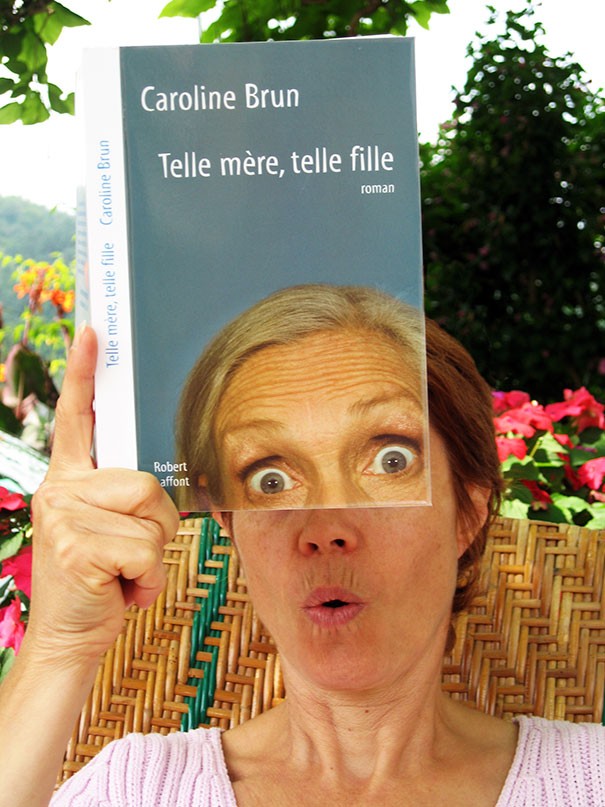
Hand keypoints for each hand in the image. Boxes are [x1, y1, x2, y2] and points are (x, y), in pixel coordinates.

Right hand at [28, 325, 179, 664]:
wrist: (72, 636)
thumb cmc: (102, 582)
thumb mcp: (111, 531)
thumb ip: (124, 499)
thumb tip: (155, 484)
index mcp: (69, 480)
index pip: (76, 418)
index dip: (83, 374)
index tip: (92, 333)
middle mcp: (60, 489)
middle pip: (146, 482)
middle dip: (157, 525)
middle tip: (130, 557)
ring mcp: (64, 515)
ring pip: (153, 513)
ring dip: (153, 553)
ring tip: (124, 573)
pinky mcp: (76, 545)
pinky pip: (147, 548)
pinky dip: (148, 579)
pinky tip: (121, 590)